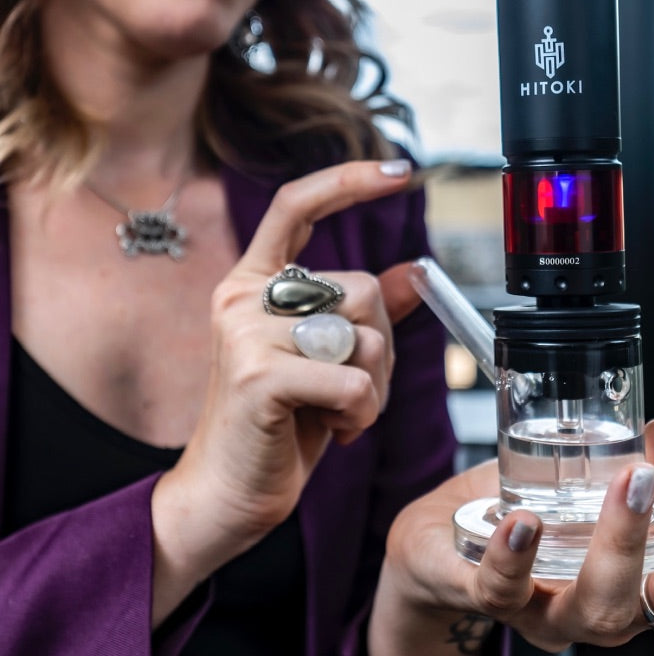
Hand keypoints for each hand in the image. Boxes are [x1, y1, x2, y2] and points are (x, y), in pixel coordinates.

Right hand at [152, 160, 418, 622]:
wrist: (226, 495)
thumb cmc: (278, 426)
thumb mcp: (327, 359)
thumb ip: (365, 312)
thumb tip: (414, 271)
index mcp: (254, 284)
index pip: (295, 206)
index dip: (347, 181)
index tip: (398, 171)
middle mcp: (243, 298)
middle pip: (362, 289)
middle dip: (381, 347)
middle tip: (354, 390)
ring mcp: (245, 334)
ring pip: (366, 335)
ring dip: (374, 385)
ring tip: (338, 413)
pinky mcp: (258, 376)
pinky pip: (354, 379)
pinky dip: (362, 414)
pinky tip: (334, 432)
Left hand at [371, 421, 653, 651]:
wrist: (438, 551)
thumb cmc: (530, 518)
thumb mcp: (594, 482)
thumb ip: (644, 467)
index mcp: (651, 569)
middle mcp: (619, 603)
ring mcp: (557, 609)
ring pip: (604, 604)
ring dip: (624, 540)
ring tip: (636, 478)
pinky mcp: (494, 593)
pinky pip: (505, 591)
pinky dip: (517, 559)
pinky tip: (525, 521)